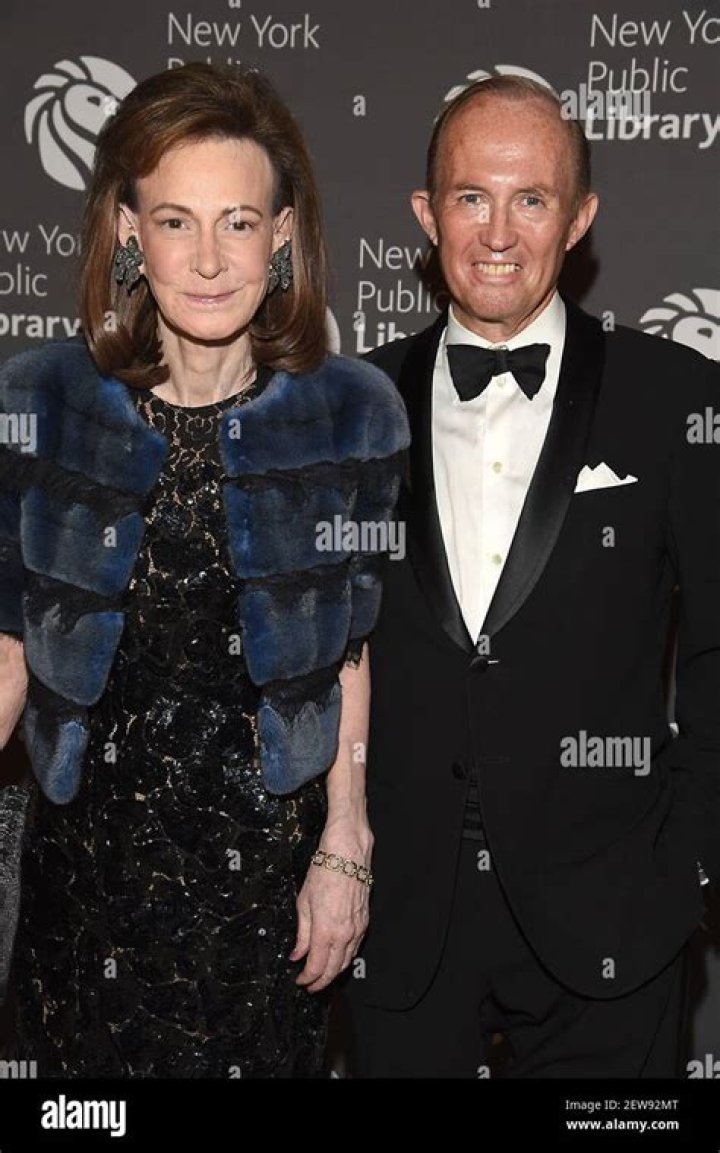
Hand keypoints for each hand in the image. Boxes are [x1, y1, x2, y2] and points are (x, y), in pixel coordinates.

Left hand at [290, 818, 372, 992]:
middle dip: (321, 981)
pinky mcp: (365, 921)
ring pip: (347, 961)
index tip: (300, 981)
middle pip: (334, 969)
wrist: (348, 852)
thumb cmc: (325, 870)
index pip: (317, 967)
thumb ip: (302, 933)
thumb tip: (298, 954)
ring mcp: (357, 928)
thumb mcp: (304, 902)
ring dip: (334, 972)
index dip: (308, 978)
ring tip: (322, 975)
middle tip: (310, 985)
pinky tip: (338, 957)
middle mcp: (345, 933)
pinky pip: (355, 947)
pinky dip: (346, 958)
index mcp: (326, 930)